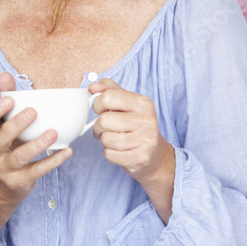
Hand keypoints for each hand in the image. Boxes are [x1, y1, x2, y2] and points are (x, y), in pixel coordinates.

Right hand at [0, 72, 70, 203]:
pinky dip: (52, 161)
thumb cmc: (6, 146)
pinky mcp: (20, 181)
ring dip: (37, 144)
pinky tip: (66, 151)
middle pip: (1, 139)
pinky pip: (37, 170)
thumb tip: (5, 74)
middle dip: (16, 125)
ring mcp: (5, 168)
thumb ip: (4, 100)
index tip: (8, 100)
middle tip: (33, 112)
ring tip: (53, 133)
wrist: (3, 185)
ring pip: (19, 157)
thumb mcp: (1, 126)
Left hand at [89, 78, 175, 221]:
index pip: (108, 97)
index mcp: (143, 103)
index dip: (97, 104)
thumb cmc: (135, 124)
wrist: (154, 152)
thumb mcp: (127, 102)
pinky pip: (109, 154)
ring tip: (114, 138)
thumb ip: (109, 89)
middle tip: (105, 128)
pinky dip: (109, 153)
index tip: (100, 109)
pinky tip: (119, 150)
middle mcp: (147, 120)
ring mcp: (145, 140)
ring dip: (104, 140)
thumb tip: (92, 87)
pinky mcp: (140, 158)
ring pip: (106, 139)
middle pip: (104, 120)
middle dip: (99, 126)